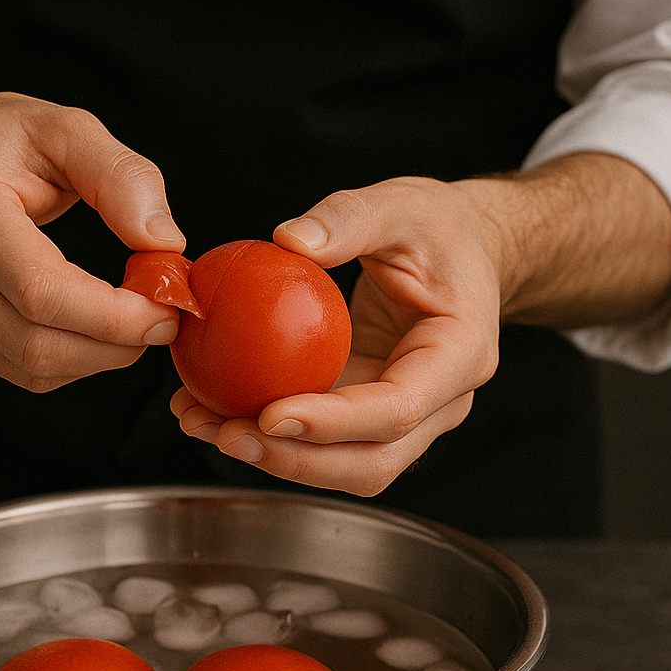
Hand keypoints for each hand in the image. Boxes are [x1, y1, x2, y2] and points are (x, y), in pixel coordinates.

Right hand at [0, 26, 185, 390]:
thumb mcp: (62, 128)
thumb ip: (121, 177)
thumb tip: (164, 242)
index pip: (42, 292)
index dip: (115, 316)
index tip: (167, 308)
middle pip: (37, 346)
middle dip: (116, 345)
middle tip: (160, 321)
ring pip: (31, 371)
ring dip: (96, 356)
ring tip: (125, 317)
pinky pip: (17, 373)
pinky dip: (66, 358)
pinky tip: (79, 320)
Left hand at [171, 176, 502, 495]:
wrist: (467, 249)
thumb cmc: (440, 227)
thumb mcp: (399, 205)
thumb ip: (349, 218)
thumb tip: (289, 241)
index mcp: (459, 354)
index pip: (397, 408)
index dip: (334, 423)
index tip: (270, 414)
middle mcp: (441, 401)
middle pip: (371, 460)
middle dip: (294, 459)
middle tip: (225, 433)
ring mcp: (408, 416)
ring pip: (345, 465)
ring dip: (274, 457)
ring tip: (203, 424)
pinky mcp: (370, 411)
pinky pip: (323, 440)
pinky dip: (270, 435)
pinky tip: (212, 410)